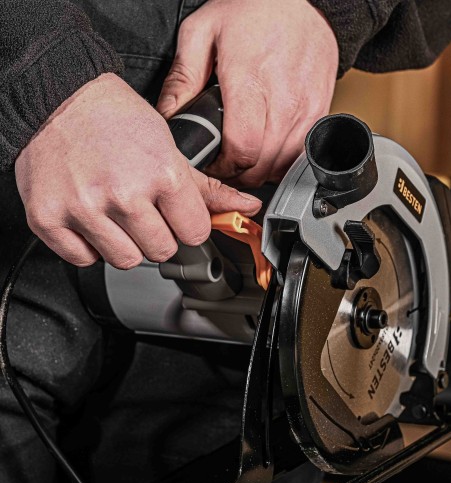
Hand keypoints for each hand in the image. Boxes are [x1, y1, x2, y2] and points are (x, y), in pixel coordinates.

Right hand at [15, 73, 261, 269]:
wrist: (59, 99)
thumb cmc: (116, 120)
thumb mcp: (171, 148)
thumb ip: (209, 188)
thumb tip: (246, 208)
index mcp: (163, 174)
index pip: (195, 234)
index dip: (187, 225)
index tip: (176, 214)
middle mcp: (124, 194)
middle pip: (162, 251)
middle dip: (157, 234)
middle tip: (142, 208)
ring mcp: (85, 209)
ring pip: (126, 261)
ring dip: (126, 243)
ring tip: (115, 213)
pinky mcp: (49, 219)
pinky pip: (85, 260)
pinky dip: (91, 245)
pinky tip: (91, 219)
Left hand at [156, 0, 337, 187]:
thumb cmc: (252, 9)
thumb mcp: (202, 32)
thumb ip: (182, 79)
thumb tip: (169, 117)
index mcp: (250, 83)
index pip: (241, 151)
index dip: (224, 169)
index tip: (213, 166)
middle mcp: (283, 101)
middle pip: (260, 166)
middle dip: (238, 174)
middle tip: (224, 166)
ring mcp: (305, 109)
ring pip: (281, 166)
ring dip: (260, 172)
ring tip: (244, 158)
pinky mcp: (319, 111)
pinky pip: (300, 154)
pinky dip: (281, 161)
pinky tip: (267, 150)